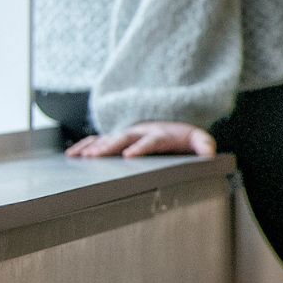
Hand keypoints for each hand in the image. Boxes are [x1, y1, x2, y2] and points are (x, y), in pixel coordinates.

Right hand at [67, 120, 217, 157]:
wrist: (170, 125)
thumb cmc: (183, 137)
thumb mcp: (197, 139)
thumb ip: (204, 145)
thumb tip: (210, 153)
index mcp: (160, 135)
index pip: (150, 141)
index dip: (140, 148)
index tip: (129, 156)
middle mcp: (140, 133)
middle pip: (124, 139)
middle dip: (109, 147)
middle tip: (96, 157)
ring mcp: (127, 135)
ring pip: (108, 139)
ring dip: (94, 147)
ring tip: (80, 157)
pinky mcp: (117, 138)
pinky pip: (98, 140)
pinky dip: (85, 146)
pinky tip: (73, 155)